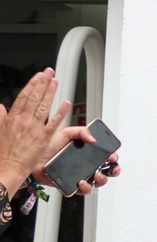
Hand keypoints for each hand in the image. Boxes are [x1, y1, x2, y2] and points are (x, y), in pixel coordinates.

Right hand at [0, 70, 69, 191]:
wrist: (6, 168)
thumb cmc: (2, 153)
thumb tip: (0, 106)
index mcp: (11, 119)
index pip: (23, 97)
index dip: (32, 85)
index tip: (38, 76)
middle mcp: (23, 122)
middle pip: (34, 98)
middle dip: (43, 83)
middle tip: (49, 72)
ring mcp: (34, 129)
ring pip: (44, 106)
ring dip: (51, 92)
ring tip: (56, 81)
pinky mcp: (43, 138)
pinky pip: (54, 122)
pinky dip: (60, 112)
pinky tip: (65, 102)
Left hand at [38, 124, 119, 196]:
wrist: (30, 159)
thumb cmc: (45, 147)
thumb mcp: (65, 133)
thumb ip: (81, 132)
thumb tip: (94, 139)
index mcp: (85, 153)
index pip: (104, 156)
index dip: (112, 157)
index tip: (113, 156)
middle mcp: (84, 166)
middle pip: (105, 171)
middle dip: (112, 170)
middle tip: (110, 167)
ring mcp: (78, 176)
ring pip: (96, 183)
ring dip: (101, 180)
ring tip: (96, 175)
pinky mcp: (70, 185)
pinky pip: (82, 191)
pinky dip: (85, 188)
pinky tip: (82, 182)